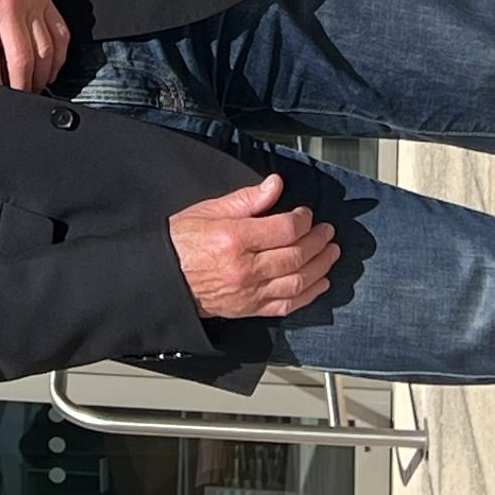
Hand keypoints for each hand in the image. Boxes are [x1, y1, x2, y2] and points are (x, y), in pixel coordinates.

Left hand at [0, 0, 68, 87]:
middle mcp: (8, 8)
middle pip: (21, 62)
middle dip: (19, 88)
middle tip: (15, 98)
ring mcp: (30, 3)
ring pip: (45, 52)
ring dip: (41, 77)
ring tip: (32, 87)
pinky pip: (60, 34)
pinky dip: (58, 56)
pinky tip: (49, 67)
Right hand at [169, 173, 339, 319]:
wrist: (163, 278)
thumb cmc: (182, 242)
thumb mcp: (209, 210)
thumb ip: (247, 199)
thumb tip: (274, 186)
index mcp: (234, 239)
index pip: (285, 229)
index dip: (304, 219)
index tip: (307, 214)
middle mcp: (244, 268)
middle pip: (297, 255)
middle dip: (319, 241)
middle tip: (327, 232)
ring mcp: (249, 292)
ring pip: (299, 281)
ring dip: (321, 266)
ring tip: (331, 253)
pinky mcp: (249, 309)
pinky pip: (288, 305)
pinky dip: (310, 295)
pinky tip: (320, 283)